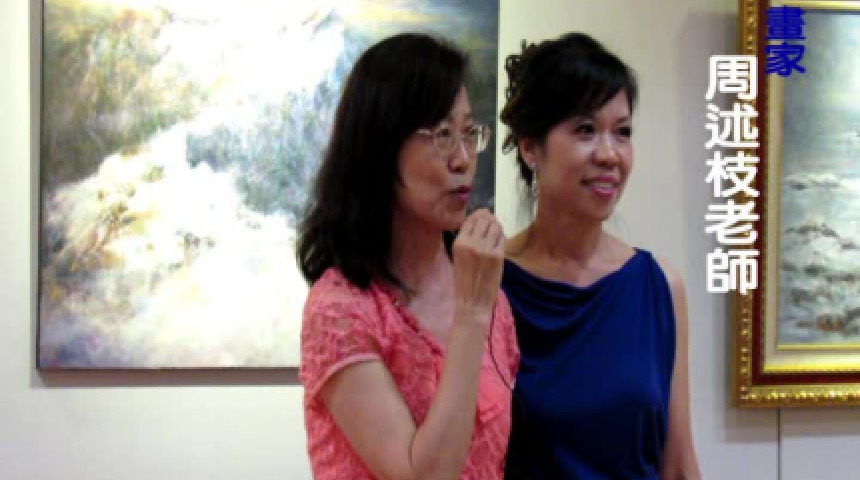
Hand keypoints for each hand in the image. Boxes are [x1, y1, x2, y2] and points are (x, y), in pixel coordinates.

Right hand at [451, 209, 505, 324]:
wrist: (472, 301)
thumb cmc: (464, 281)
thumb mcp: (458, 256)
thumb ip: (467, 240)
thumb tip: (480, 222)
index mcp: (459, 242)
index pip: (471, 219)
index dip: (479, 215)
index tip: (484, 216)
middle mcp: (471, 243)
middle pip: (484, 219)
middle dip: (490, 219)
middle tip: (492, 222)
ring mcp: (486, 248)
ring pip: (496, 226)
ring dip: (497, 227)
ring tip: (496, 232)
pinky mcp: (498, 255)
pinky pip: (502, 238)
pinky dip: (502, 238)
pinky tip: (499, 243)